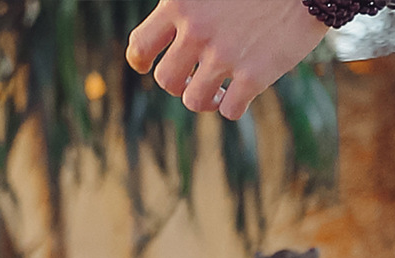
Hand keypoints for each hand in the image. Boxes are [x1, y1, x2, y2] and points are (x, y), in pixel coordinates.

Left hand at [126, 0, 328, 121]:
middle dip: (179, 84)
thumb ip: (187, 4)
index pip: (141, 44)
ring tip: (218, 91)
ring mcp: (225, 56)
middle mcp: (197, 32)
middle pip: (167, 80)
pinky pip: (231, 110)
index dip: (140, 61)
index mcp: (178, 4)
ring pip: (194, 101)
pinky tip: (242, 95)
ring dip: (205, 101)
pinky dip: (233, 107)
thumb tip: (177, 25)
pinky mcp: (254, 76)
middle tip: (194, 78)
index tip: (146, 66)